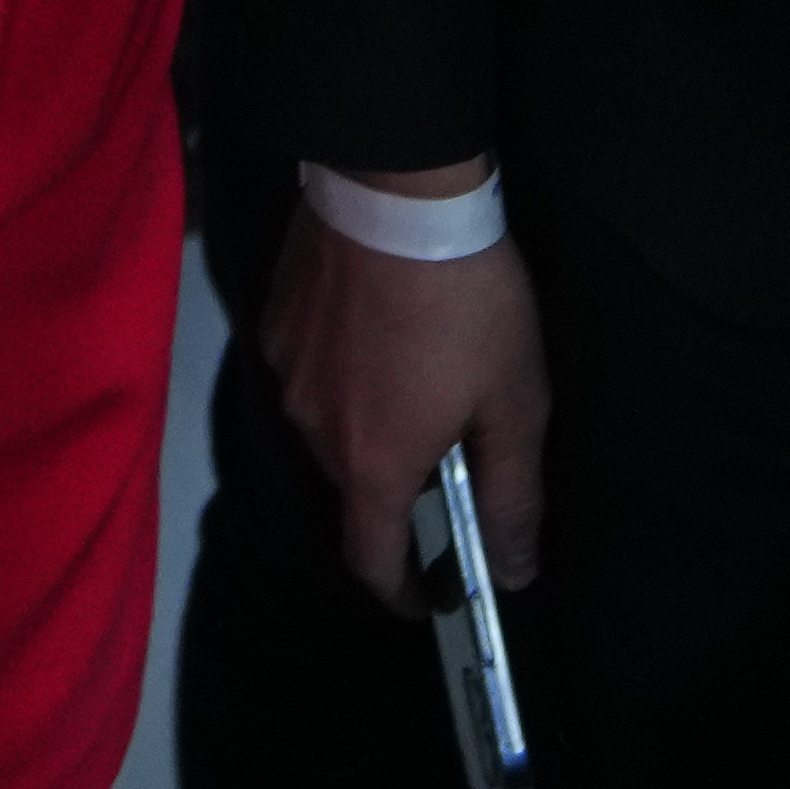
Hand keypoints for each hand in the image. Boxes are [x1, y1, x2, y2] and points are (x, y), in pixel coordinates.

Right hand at [260, 187, 546, 601]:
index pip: (371, 559)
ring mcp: (286, 372)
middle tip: (447, 451)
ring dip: (366, 425)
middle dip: (396, 486)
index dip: (402, 592)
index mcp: (375, 462)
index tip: (429, 597)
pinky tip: (378, 333)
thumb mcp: (515, 402)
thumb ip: (511, 497)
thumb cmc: (469, 301)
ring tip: (415, 377)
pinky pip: (307, 372)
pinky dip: (341, 374)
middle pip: (351, 487)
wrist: (397, 191)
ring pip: (326, 426)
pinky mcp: (273, 321)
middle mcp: (314, 429)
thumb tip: (513, 571)